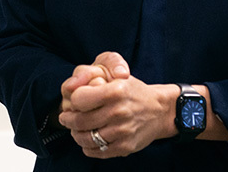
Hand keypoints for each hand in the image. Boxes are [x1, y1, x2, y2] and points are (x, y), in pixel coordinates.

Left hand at [58, 52, 175, 157]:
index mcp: (116, 91)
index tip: (74, 102)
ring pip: (85, 138)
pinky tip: (89, 140)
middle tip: (66, 118)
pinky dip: (88, 147)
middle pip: (79, 121)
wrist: (160, 110)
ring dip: (76, 135)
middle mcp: (119, 111)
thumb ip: (92, 77)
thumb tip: (69, 87)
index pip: (78, 98)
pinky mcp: (125, 146)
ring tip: (76, 130)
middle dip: (68, 120)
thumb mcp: (117, 76)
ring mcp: (122, 131)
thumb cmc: (134, 92)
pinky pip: (96, 151)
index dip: (73, 100)